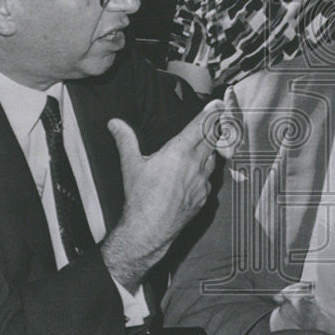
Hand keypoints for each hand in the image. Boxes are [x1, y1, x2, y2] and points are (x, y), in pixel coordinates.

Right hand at [102, 101, 222, 289]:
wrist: (149, 231)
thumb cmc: (139, 199)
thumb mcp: (130, 165)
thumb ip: (126, 139)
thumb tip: (115, 123)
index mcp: (178, 153)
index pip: (200, 127)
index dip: (211, 113)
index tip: (218, 104)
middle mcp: (194, 165)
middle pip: (212, 139)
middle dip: (215, 128)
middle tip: (218, 119)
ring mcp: (202, 182)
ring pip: (213, 158)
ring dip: (211, 149)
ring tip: (207, 142)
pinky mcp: (204, 196)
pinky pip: (210, 178)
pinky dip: (206, 170)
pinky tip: (197, 171)